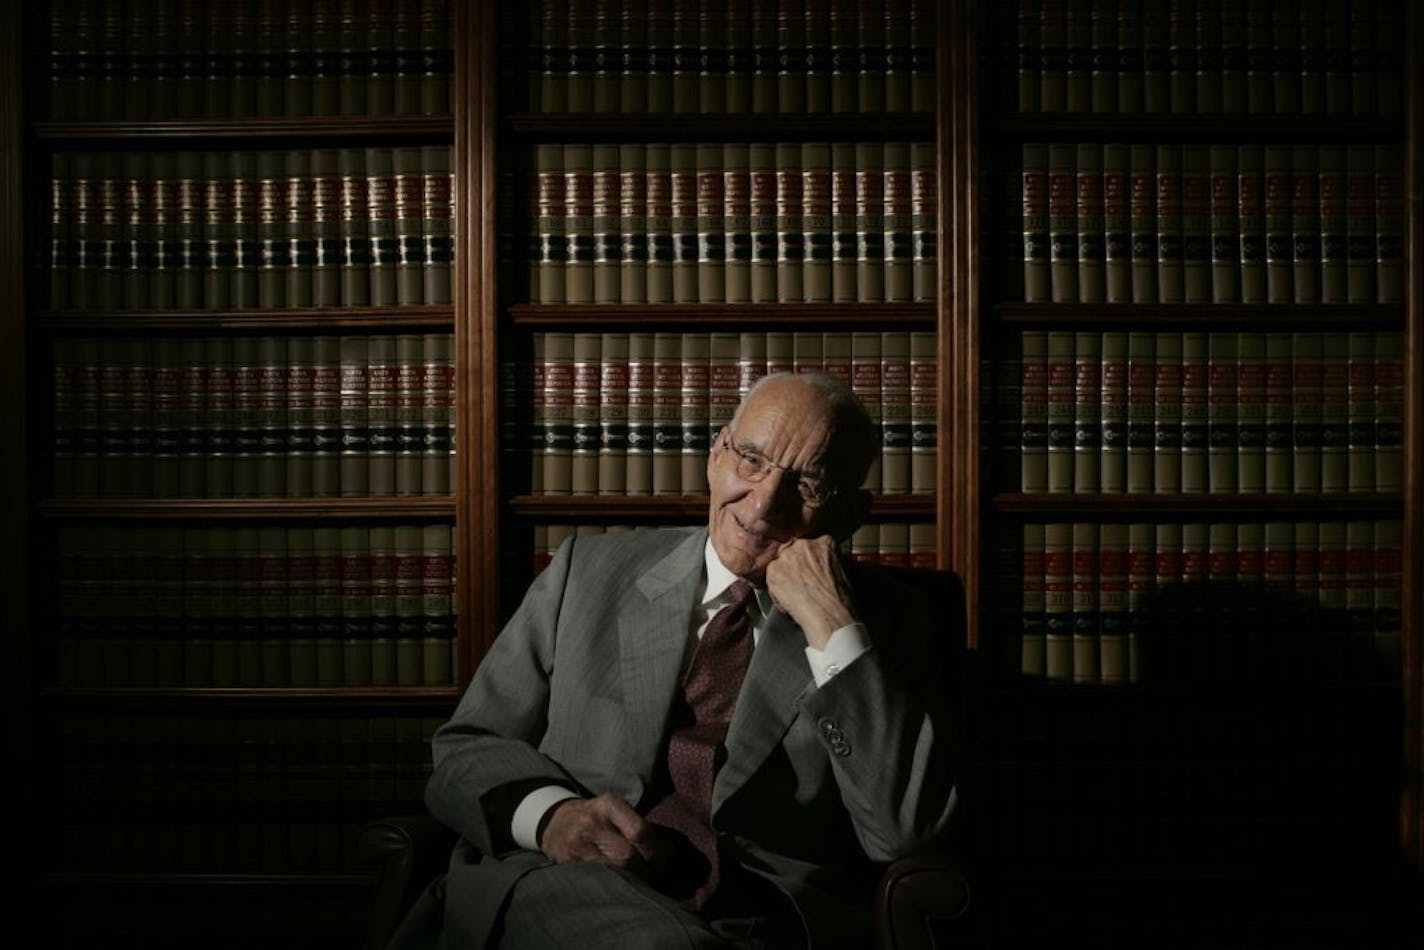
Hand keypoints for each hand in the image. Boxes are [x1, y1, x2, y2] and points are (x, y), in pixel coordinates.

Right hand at [538, 793, 674, 874]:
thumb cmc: (595, 817)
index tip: (669, 858)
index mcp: (608, 805)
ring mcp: (577, 845)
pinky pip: (599, 879)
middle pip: (628, 855)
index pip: (640, 831)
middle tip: (660, 875)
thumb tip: (670, 851)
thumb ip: (636, 825)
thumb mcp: (613, 810)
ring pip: (615, 871)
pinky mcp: (568, 864)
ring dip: (634, 880)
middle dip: (648, 869)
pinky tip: (624, 886)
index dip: (658, 850)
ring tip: (645, 882)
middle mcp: (591, 823)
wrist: (554, 821)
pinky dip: (616, 885)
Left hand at [764, 535, 858, 649]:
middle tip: (804, 586)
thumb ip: (830, 562)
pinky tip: (790, 602)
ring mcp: (787, 556)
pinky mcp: (774, 570)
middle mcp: (805, 544)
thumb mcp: (845, 572)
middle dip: (797, 568)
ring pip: (782, 565)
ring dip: (786, 579)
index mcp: (825, 542)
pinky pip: (772, 579)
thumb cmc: (841, 599)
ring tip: (797, 596)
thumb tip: (824, 567)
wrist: (830, 614)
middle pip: (795, 553)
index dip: (811, 563)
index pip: (812, 548)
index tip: (812, 573)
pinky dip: (777, 592)